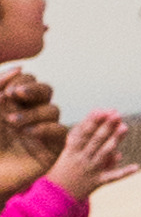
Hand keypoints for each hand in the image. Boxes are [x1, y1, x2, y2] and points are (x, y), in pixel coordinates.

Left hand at [0, 69, 61, 198]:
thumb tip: (20, 67)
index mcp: (14, 105)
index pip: (28, 81)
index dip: (20, 81)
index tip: (4, 93)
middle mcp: (30, 115)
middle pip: (46, 90)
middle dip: (33, 89)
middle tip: (15, 94)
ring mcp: (42, 132)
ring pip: (53, 110)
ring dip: (33, 112)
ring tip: (12, 123)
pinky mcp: (51, 149)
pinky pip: (60, 131)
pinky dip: (45, 128)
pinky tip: (27, 133)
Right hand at [52, 111, 131, 201]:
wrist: (55, 195)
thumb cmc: (64, 168)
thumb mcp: (68, 150)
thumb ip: (81, 136)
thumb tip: (94, 118)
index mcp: (72, 150)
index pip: (83, 133)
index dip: (91, 121)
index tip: (100, 110)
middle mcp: (82, 159)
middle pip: (95, 140)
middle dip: (106, 126)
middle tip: (117, 114)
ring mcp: (91, 170)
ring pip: (104, 154)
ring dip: (114, 141)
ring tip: (125, 127)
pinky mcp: (98, 182)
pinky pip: (112, 177)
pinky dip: (124, 173)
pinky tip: (136, 166)